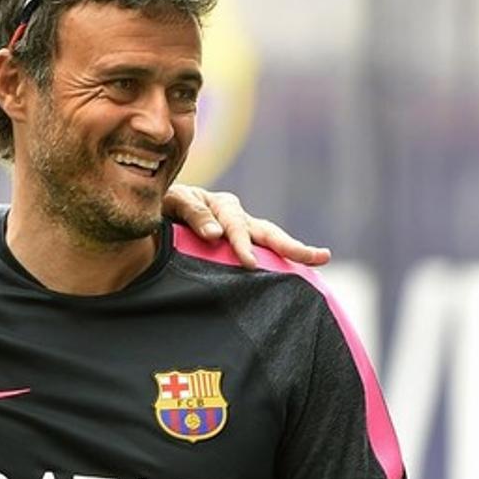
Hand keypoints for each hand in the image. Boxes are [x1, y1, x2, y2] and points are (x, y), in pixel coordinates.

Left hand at [162, 185, 331, 268]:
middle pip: (265, 231)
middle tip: (312, 256)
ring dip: (294, 250)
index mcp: (220, 205)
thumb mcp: (172, 203)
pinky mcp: (242, 243)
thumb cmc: (162, 206)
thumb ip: (193, 215)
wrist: (156, 211)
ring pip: (270, 239)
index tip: (248, 263)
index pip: (235, 225)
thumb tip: (216, 236)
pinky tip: (304, 275)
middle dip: (289, 245)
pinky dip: (282, 260)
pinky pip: (264, 251)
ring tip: (322, 258)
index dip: (241, 243)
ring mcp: (242, 229)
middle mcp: (236, 216)